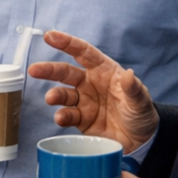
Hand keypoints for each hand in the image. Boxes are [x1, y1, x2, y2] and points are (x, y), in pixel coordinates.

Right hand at [27, 30, 158, 152]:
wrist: (141, 141)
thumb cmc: (142, 115)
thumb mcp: (142, 101)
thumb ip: (133, 89)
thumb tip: (128, 75)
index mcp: (104, 72)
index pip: (83, 53)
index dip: (67, 43)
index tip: (49, 37)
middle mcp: (90, 84)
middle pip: (65, 72)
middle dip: (49, 70)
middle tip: (34, 70)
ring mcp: (84, 102)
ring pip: (62, 94)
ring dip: (54, 95)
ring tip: (51, 98)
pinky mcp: (81, 119)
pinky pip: (67, 115)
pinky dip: (61, 116)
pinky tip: (61, 118)